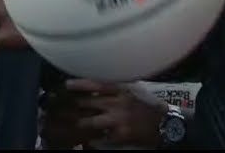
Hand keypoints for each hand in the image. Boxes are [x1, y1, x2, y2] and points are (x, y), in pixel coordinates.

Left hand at [40, 80, 167, 148]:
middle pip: (88, 103)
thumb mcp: (133, 92)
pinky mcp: (119, 136)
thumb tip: (96, 90)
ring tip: (71, 124)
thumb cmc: (148, 106)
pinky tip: (88, 141)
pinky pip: (100, 138)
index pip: (97, 84)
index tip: (67, 85)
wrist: (164, 124)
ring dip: (80, 123)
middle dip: (73, 105)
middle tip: (60, 106)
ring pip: (90, 122)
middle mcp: (118, 103)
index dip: (80, 84)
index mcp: (122, 91)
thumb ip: (116, 90)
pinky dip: (93, 139)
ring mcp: (117, 120)